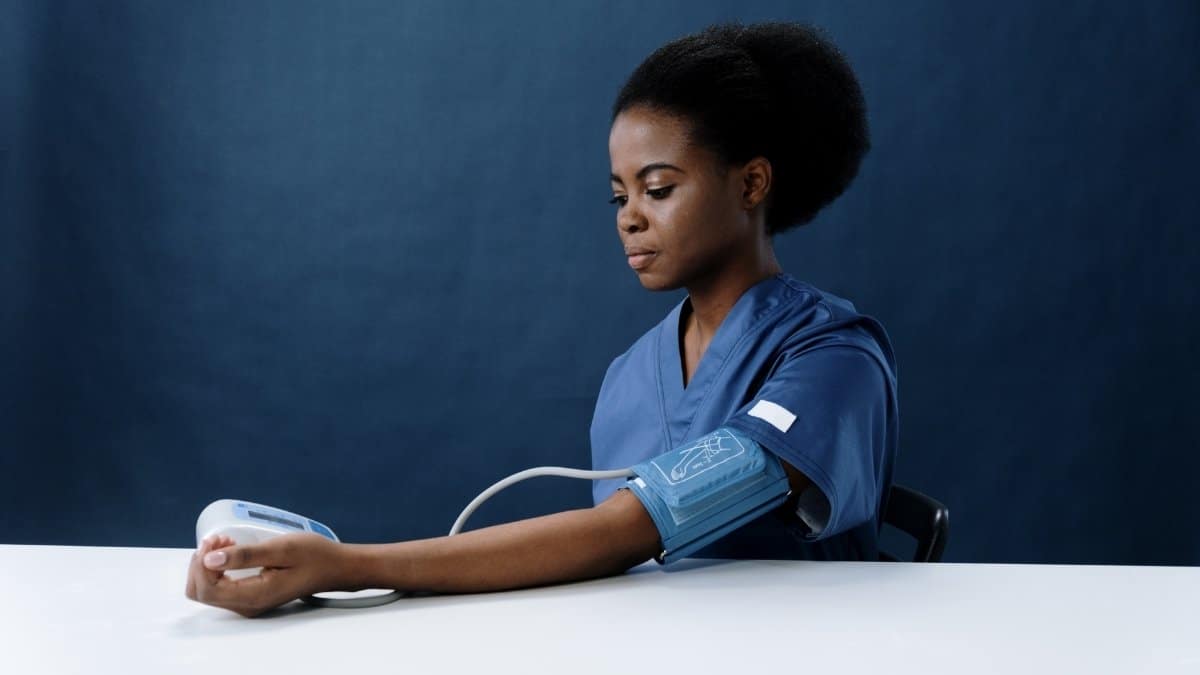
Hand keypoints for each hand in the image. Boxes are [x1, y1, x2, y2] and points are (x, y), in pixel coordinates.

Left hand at [185, 532, 355, 616]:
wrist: (335, 567)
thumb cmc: (314, 555)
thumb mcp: (281, 549)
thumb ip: (245, 556)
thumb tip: (209, 559)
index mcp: (253, 596)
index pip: (206, 589)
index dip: (202, 563)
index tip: (218, 540)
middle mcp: (246, 606)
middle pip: (200, 592)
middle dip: (202, 563)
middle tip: (221, 540)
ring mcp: (247, 604)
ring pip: (207, 590)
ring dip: (209, 564)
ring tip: (227, 542)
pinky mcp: (250, 597)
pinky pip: (219, 587)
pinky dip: (217, 568)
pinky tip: (231, 551)